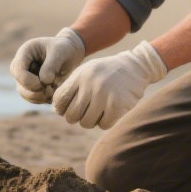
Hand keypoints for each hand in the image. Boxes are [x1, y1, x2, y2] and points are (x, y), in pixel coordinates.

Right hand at [10, 28, 85, 103]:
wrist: (70, 53)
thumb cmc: (64, 48)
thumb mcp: (60, 52)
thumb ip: (51, 65)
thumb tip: (44, 82)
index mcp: (25, 53)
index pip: (17, 69)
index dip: (27, 80)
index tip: (44, 83)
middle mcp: (21, 66)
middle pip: (20, 85)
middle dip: (35, 91)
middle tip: (51, 90)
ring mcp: (25, 78)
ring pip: (26, 94)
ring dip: (40, 97)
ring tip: (54, 90)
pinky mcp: (32, 88)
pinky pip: (34, 98)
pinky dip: (44, 99)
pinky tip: (54, 92)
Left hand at [52, 41, 167, 128]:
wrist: (134, 66)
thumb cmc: (106, 72)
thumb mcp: (86, 72)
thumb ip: (71, 87)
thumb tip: (56, 109)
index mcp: (80, 76)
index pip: (59, 100)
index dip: (61, 109)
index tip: (66, 110)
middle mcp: (90, 85)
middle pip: (71, 116)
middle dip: (76, 118)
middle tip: (84, 113)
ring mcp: (104, 95)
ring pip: (86, 123)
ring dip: (91, 121)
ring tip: (97, 112)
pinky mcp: (118, 104)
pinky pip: (104, 125)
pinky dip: (105, 122)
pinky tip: (109, 113)